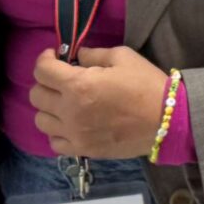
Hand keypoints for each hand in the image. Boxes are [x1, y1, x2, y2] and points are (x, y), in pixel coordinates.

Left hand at [29, 46, 168, 158]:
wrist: (167, 121)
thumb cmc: (146, 85)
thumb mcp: (123, 57)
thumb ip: (94, 54)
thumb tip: (77, 56)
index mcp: (77, 85)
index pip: (42, 71)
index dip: (45, 59)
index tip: (55, 57)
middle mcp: (69, 110)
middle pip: (36, 95)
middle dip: (46, 82)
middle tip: (62, 79)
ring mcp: (74, 133)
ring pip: (41, 120)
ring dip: (49, 108)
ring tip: (65, 103)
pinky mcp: (82, 149)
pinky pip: (54, 143)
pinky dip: (58, 132)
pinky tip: (71, 124)